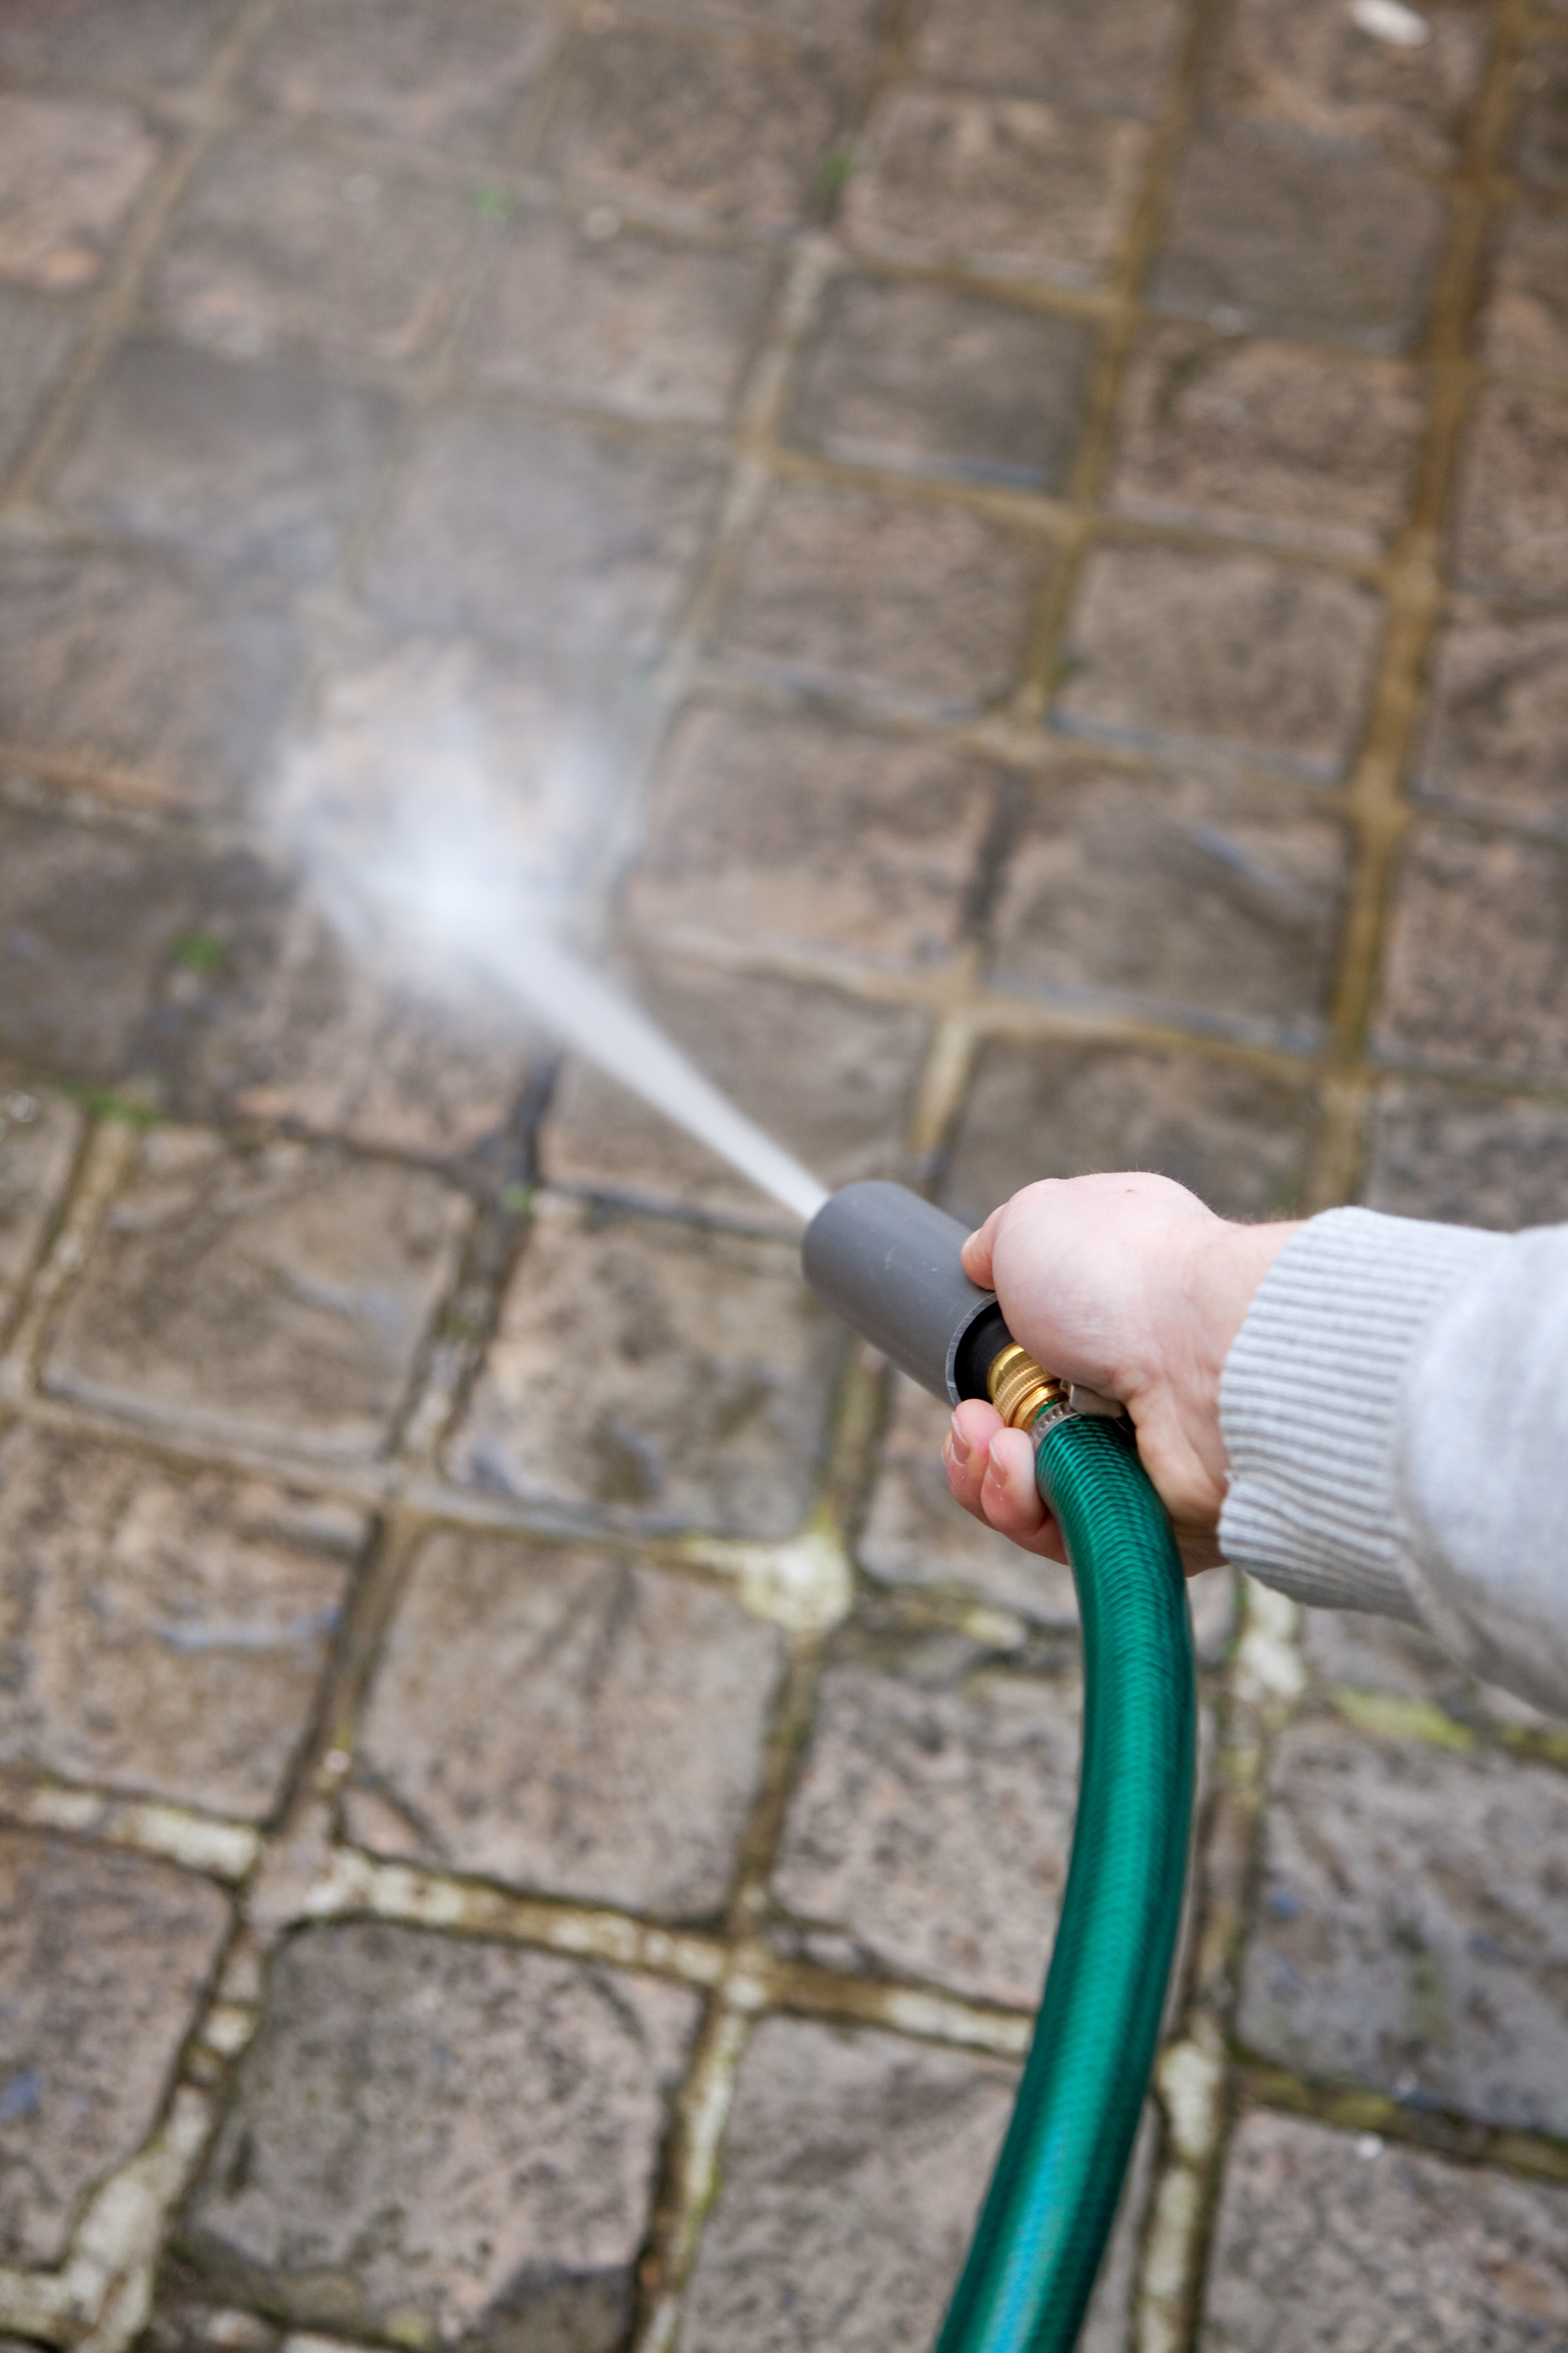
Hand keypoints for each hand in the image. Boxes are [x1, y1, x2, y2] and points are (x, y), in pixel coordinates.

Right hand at [940, 1173, 1300, 1572]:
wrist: (1210, 1356)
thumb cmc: (1128, 1274)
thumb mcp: (1036, 1220)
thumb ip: (998, 1242)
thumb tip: (978, 1261)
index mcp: (1112, 1301)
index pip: (1031, 1352)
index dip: (984, 1368)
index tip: (967, 1368)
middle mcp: (1131, 1378)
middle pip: (1017, 1432)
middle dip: (974, 1435)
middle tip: (975, 1423)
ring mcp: (1140, 1452)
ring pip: (1030, 1490)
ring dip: (991, 1473)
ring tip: (1000, 1448)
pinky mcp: (1148, 1518)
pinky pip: (1060, 1533)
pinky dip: (1024, 1509)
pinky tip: (1022, 1474)